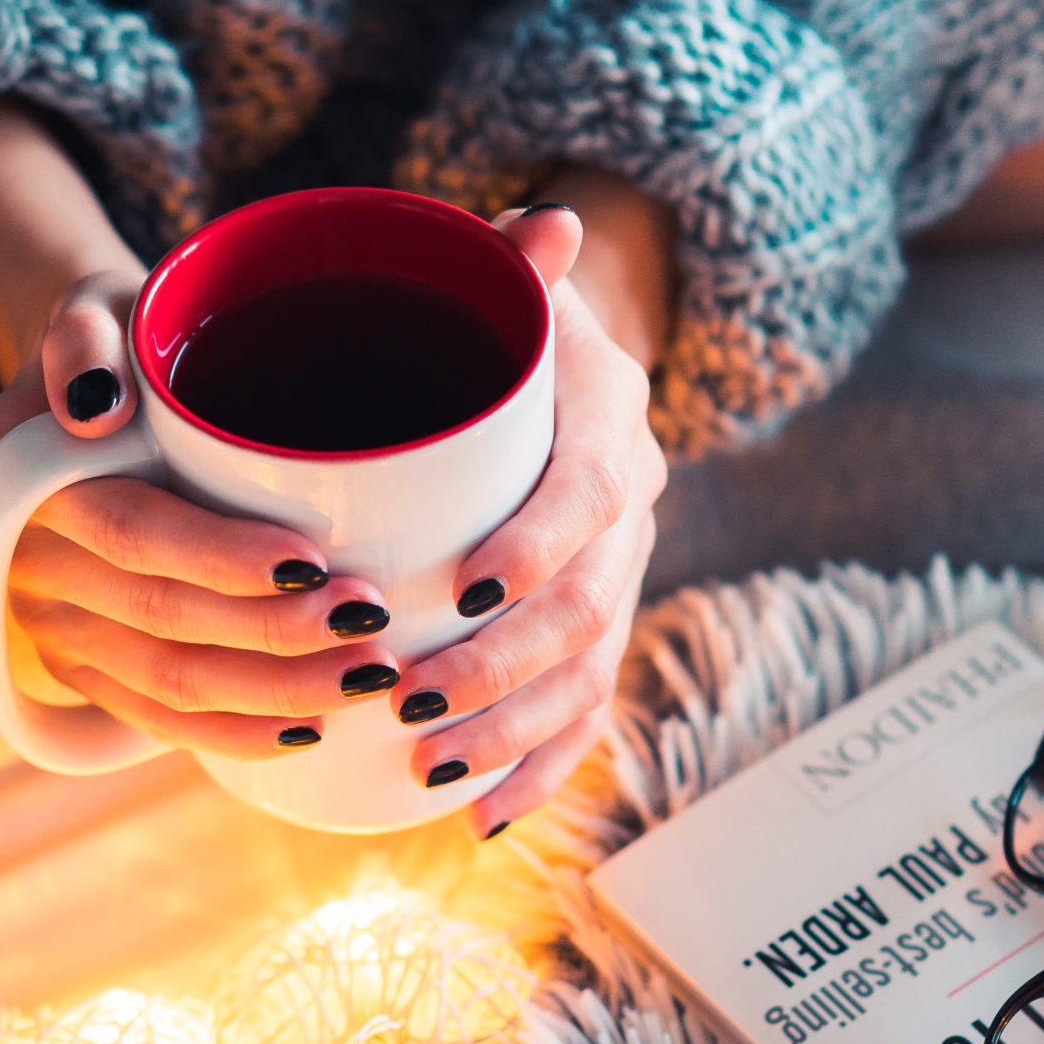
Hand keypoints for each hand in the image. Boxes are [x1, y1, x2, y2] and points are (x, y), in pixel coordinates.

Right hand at [0, 263, 402, 759]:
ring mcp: (58, 627)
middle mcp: (34, 566)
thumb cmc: (124, 342)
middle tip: (374, 626)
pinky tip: (308, 730)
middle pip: (162, 618)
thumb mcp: (101, 308)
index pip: (135, 531)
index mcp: (34, 481)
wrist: (95, 393)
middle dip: (276, 636)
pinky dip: (235, 733)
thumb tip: (91, 407)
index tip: (313, 562)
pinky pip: (157, 718)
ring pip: (168, 682)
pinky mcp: (87, 669)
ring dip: (275, 692)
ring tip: (368, 676)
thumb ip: (83, 337)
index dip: (222, 558)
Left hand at [391, 201, 669, 835]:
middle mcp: (632, 514)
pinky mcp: (590, 633)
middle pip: (589, 608)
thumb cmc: (498, 326)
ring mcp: (616, 581)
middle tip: (411, 700)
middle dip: (504, 668)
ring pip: (587, 677)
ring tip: (430, 766)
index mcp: (613, 425)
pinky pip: (582, 715)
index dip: (540, 544)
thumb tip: (547, 226)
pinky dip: (538, 770)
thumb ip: (510, 261)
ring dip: (512, 733)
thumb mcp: (501, 280)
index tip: (466, 587)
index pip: (595, 493)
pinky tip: (481, 817)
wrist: (550, 368)